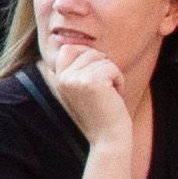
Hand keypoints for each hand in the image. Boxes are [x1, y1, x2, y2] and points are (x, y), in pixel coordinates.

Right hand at [38, 32, 139, 147]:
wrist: (108, 138)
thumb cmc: (101, 113)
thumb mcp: (82, 88)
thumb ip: (78, 68)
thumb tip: (78, 40)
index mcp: (58, 78)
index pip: (69, 48)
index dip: (87, 56)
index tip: (94, 80)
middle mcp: (63, 78)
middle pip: (88, 51)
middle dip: (102, 66)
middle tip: (102, 90)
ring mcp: (76, 79)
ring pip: (102, 59)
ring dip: (112, 75)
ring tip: (107, 94)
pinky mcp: (92, 82)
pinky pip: (113, 68)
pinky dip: (119, 81)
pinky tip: (114, 97)